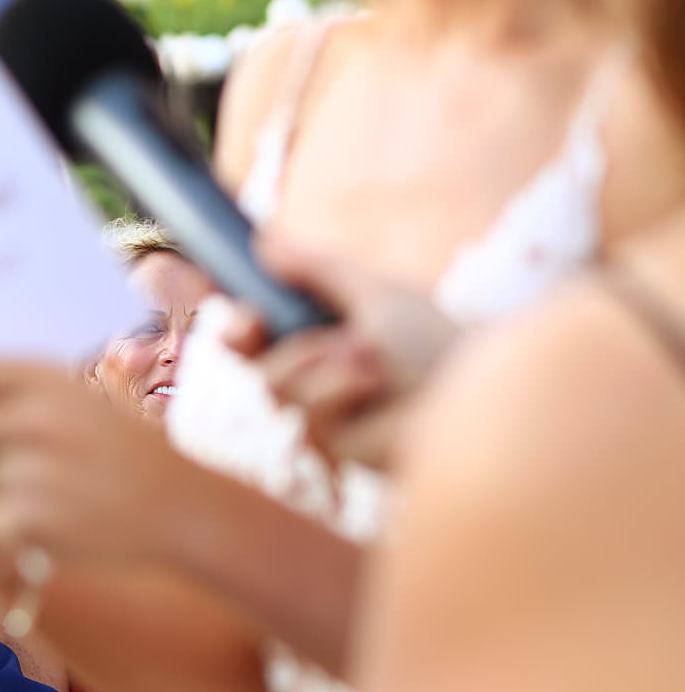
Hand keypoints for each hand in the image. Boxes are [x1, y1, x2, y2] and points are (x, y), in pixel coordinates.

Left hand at [0, 358, 192, 567]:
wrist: (183, 506)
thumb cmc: (117, 447)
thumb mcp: (71, 397)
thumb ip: (6, 392)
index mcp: (40, 379)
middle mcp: (34, 420)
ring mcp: (33, 473)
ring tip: (45, 483)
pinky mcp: (34, 522)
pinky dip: (6, 520)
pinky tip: (52, 513)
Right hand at [225, 235, 459, 470]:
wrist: (489, 386)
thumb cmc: (441, 345)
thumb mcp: (374, 292)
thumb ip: (318, 268)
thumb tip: (264, 239)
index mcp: (316, 347)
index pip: (250, 336)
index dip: (226, 318)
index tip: (203, 291)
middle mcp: (314, 388)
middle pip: (252, 364)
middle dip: (253, 336)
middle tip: (258, 320)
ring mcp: (325, 423)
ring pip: (276, 385)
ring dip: (319, 361)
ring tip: (370, 357)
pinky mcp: (341, 452)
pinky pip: (310, 411)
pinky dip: (342, 385)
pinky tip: (378, 384)